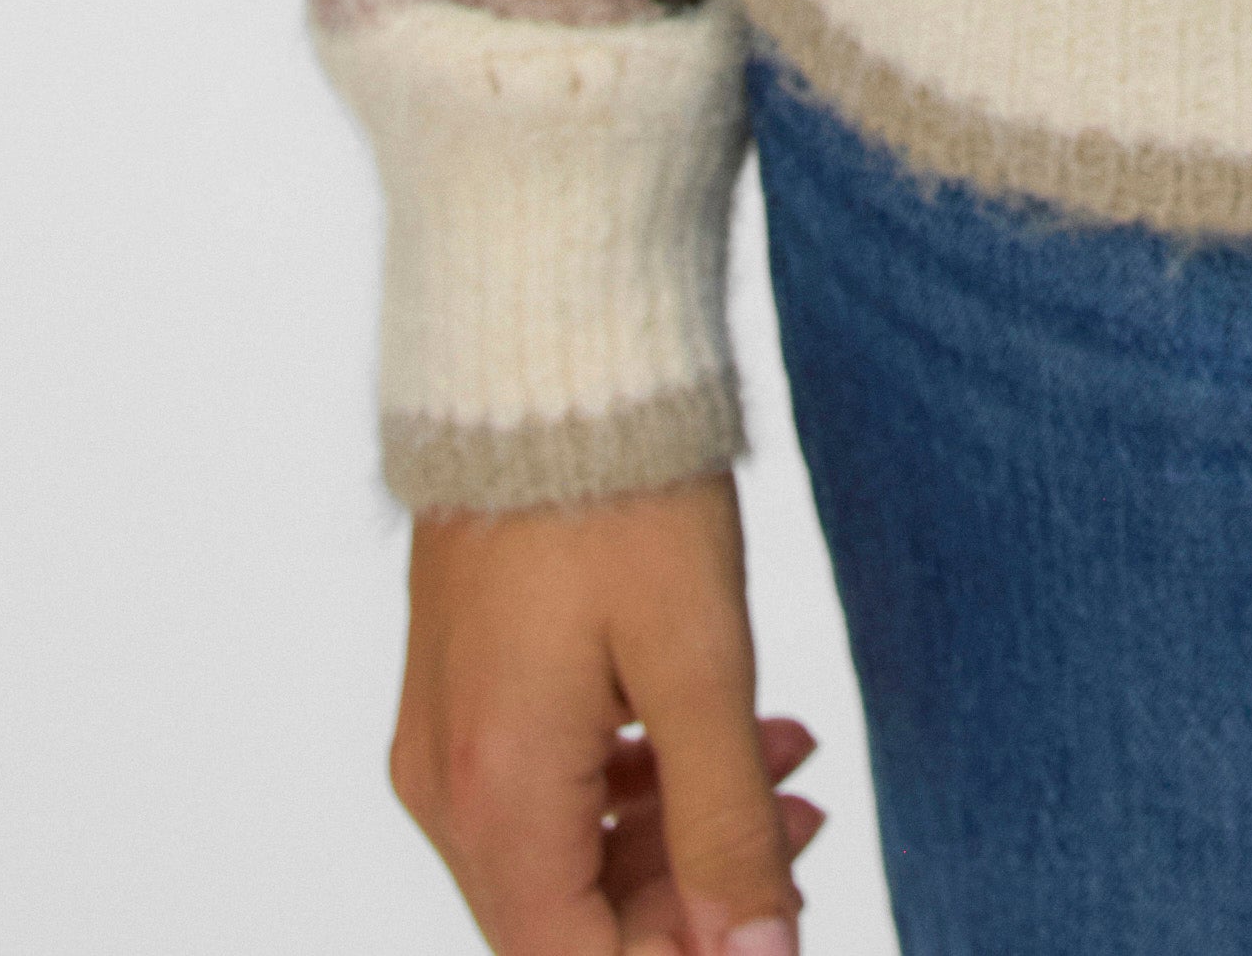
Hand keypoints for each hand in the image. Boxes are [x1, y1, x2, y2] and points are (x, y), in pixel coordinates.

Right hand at [388, 475, 826, 951]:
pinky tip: (724, 728)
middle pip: (568, 920)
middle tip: (804, 828)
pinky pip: (544, 785)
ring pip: (564, 853)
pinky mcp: (465, 687)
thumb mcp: (701, 662)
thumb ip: (728, 825)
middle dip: (692, 897)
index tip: (776, 913)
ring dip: (677, 832)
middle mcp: (448, 788)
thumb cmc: (621, 492)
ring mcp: (446, 737)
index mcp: (495, 799)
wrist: (541, 352)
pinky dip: (635, 780)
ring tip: (789, 764)